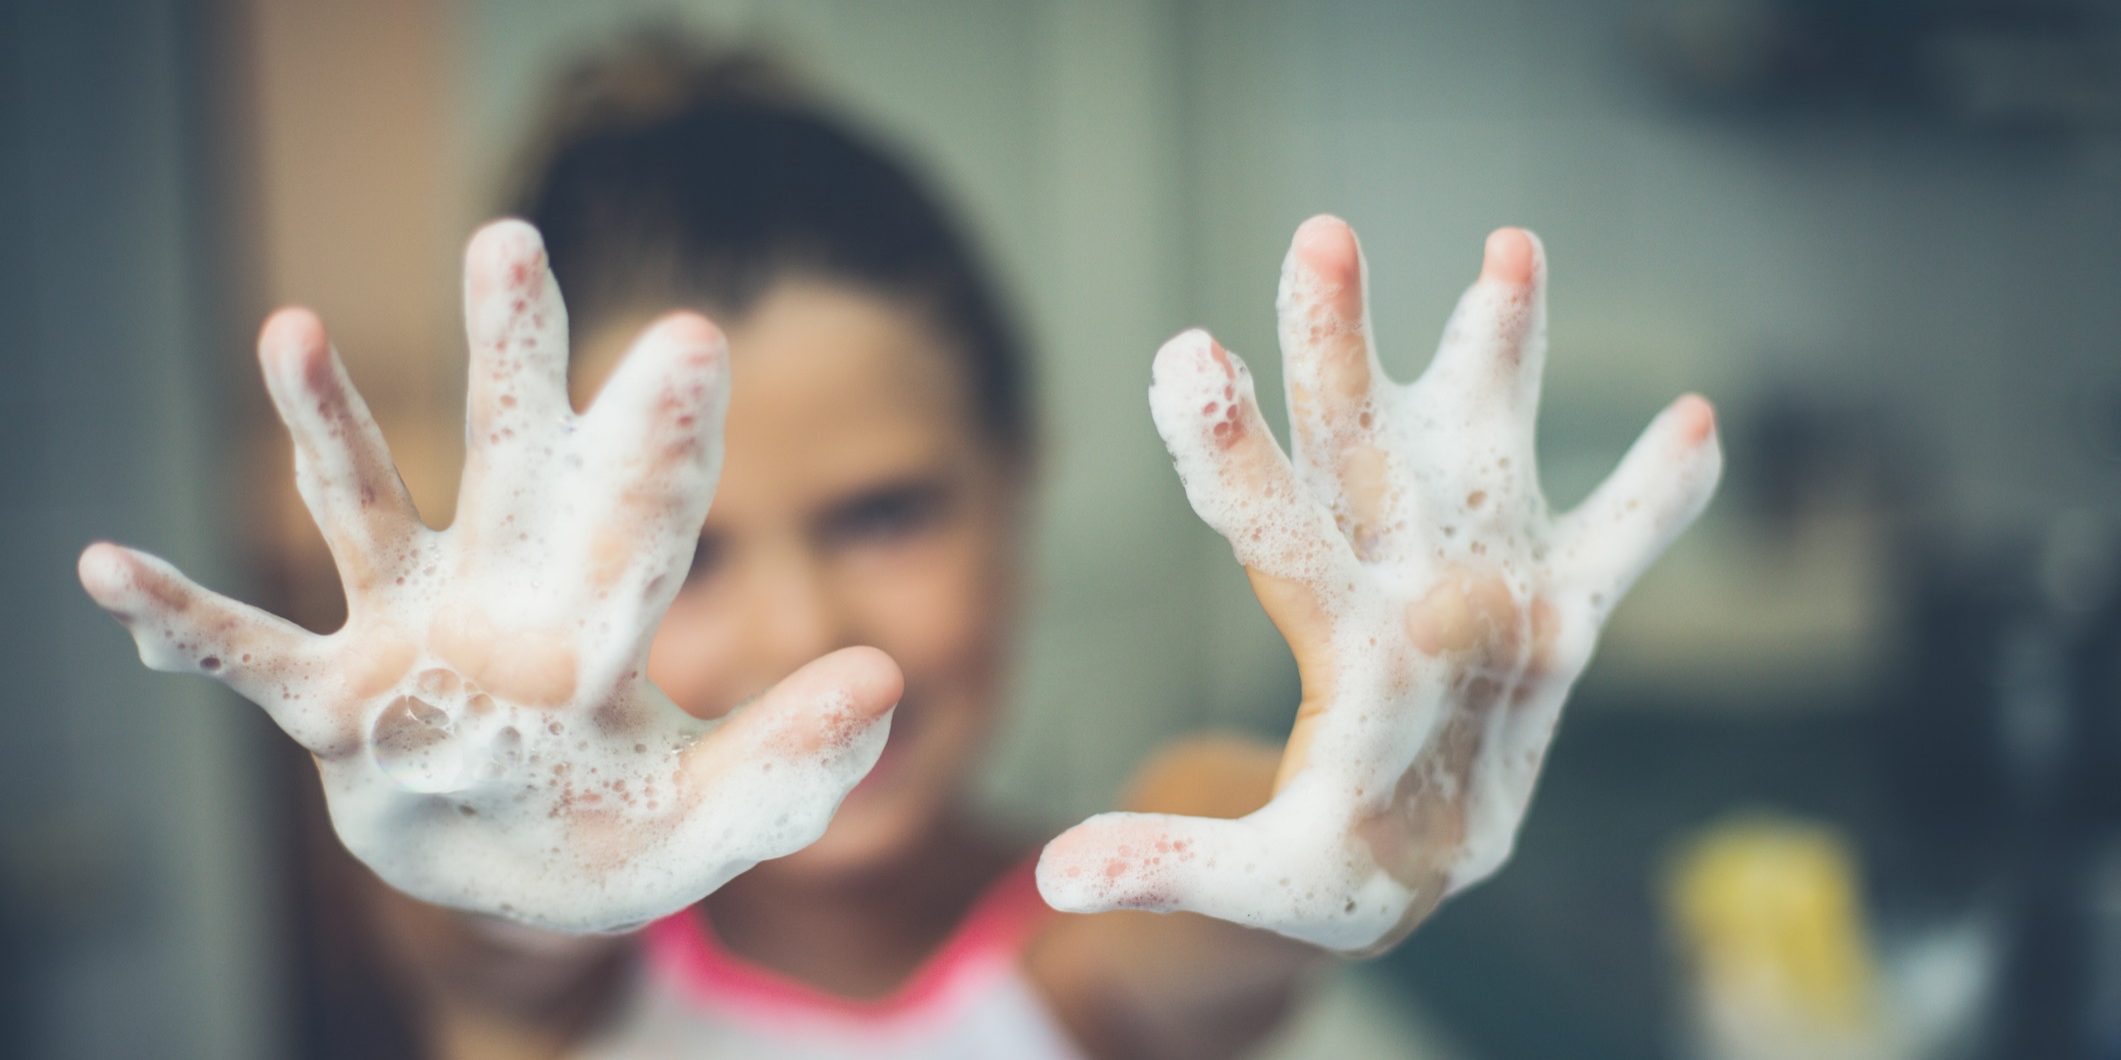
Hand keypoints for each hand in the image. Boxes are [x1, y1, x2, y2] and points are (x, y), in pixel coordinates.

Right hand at [78, 221, 900, 932]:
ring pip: (368, 512)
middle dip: (511, 360)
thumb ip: (795, 759)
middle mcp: (506, 597)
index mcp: (607, 618)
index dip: (664, 436)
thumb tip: (886, 681)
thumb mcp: (719, 817)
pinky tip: (107, 568)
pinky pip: (250, 656)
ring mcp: (411, 637)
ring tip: (293, 327)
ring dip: (328, 428)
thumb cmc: (619, 832)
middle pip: (510, 460)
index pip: (646, 516)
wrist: (520, 879)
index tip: (691, 338)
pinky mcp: (336, 704)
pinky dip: (184, 619)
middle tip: (510, 242)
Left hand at [1038, 217, 1721, 951]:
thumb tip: (1056, 877)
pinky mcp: (1561, 623)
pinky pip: (1617, 549)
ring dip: (1502, 354)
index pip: (1272, 529)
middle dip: (1341, 349)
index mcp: (1332, 636)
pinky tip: (1696, 421)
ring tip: (1511, 243)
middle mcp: (1400, 581)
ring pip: (1486, 450)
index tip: (1183, 358)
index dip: (1232, 451)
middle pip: (1359, 448)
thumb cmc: (1323, 869)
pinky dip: (1656, 500)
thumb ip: (1171, 862)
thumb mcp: (1251, 880)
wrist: (1406, 866)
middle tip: (1320, 238)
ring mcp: (1484, 586)